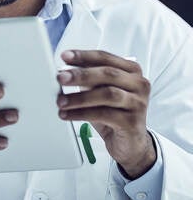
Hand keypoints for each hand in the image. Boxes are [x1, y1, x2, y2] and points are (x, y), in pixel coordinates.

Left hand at [56, 50, 154, 177]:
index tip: (64, 56)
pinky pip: (104, 114)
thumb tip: (63, 71)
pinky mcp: (133, 122)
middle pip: (107, 74)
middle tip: (60, 77)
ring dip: (79, 97)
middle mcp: (139, 84)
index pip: (105, 57)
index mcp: (131, 71)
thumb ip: (87, 79)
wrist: (130, 143)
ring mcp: (138, 103)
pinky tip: (67, 115)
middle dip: (80, 74)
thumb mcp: (99, 91)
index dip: (83, 56)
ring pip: (107, 94)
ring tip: (60, 101)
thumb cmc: (112, 112)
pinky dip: (82, 114)